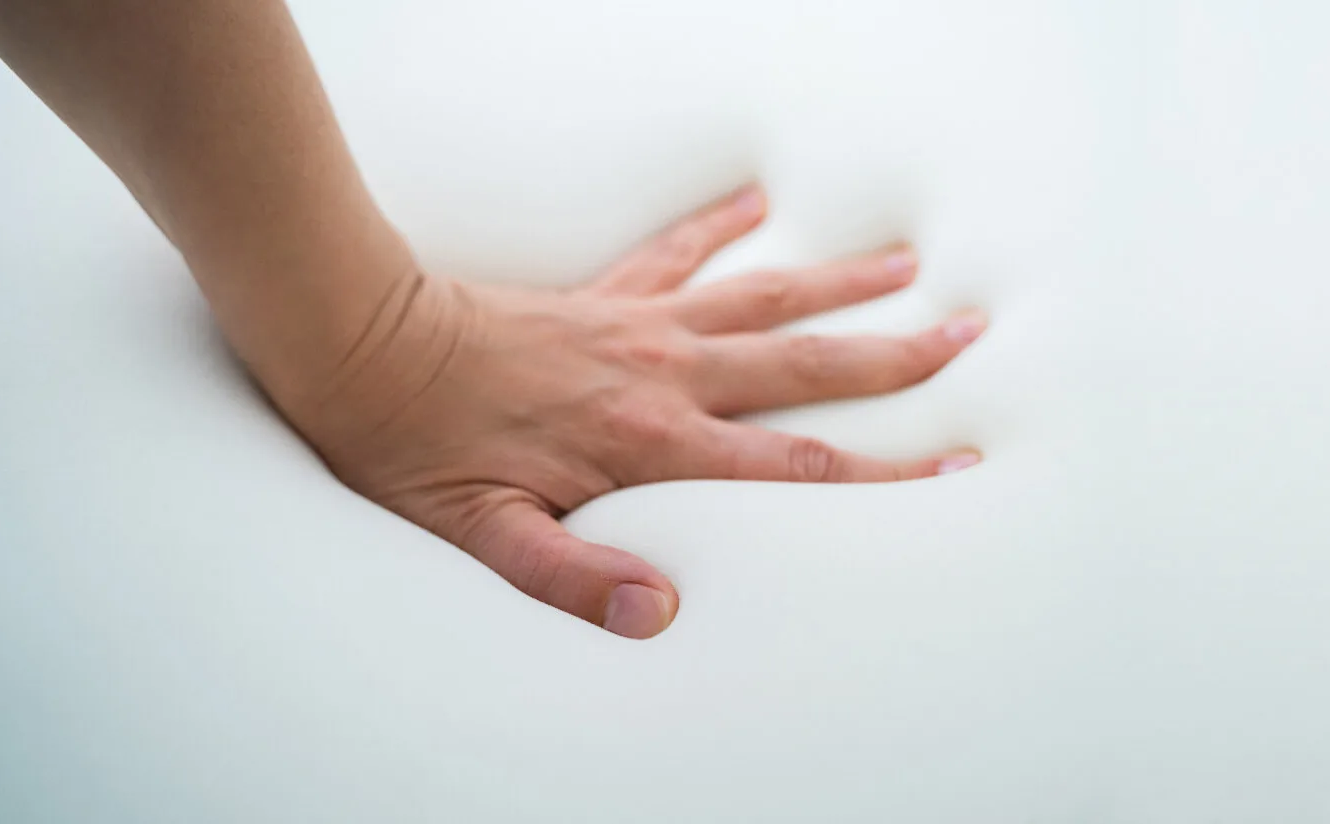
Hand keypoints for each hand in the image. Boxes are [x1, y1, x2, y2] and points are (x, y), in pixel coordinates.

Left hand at [267, 184, 985, 638]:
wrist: (361, 344)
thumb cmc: (420, 450)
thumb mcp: (490, 538)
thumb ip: (576, 578)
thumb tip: (661, 612)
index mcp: (650, 442)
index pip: (792, 461)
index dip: (881, 470)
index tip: (950, 465)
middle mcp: (664, 375)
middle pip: (806, 363)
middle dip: (894, 355)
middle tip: (968, 332)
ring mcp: (640, 324)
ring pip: (762, 297)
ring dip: (839, 282)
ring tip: (907, 262)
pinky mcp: (605, 293)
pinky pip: (677, 251)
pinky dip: (721, 226)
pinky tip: (758, 202)